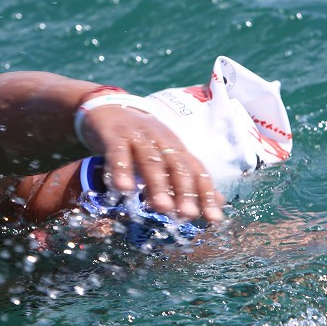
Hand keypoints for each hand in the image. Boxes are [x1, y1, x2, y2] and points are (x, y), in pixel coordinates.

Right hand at [79, 104, 224, 221]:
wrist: (108, 106)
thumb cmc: (140, 139)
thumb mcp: (165, 156)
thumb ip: (187, 178)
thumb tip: (218, 203)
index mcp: (176, 148)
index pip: (196, 171)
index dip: (206, 193)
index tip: (214, 218)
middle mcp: (161, 141)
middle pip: (177, 166)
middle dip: (185, 191)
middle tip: (188, 215)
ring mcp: (138, 137)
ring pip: (151, 160)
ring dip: (158, 184)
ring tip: (162, 208)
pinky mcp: (114, 135)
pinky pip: (118, 152)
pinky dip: (122, 169)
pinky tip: (124, 188)